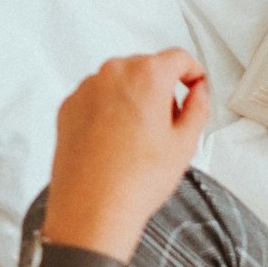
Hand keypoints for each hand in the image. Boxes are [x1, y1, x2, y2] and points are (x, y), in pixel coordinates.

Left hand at [44, 48, 209, 262]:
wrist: (93, 209)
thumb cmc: (135, 180)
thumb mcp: (185, 144)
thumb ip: (198, 108)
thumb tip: (198, 94)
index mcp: (147, 75)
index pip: (178, 58)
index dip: (193, 73)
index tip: (195, 86)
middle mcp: (113, 73)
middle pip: (147, 68)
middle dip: (162, 91)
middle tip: (169, 126)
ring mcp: (87, 89)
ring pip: (120, 84)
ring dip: (135, 101)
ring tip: (140, 142)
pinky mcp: (69, 107)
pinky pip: (97, 99)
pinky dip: (110, 113)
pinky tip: (117, 145)